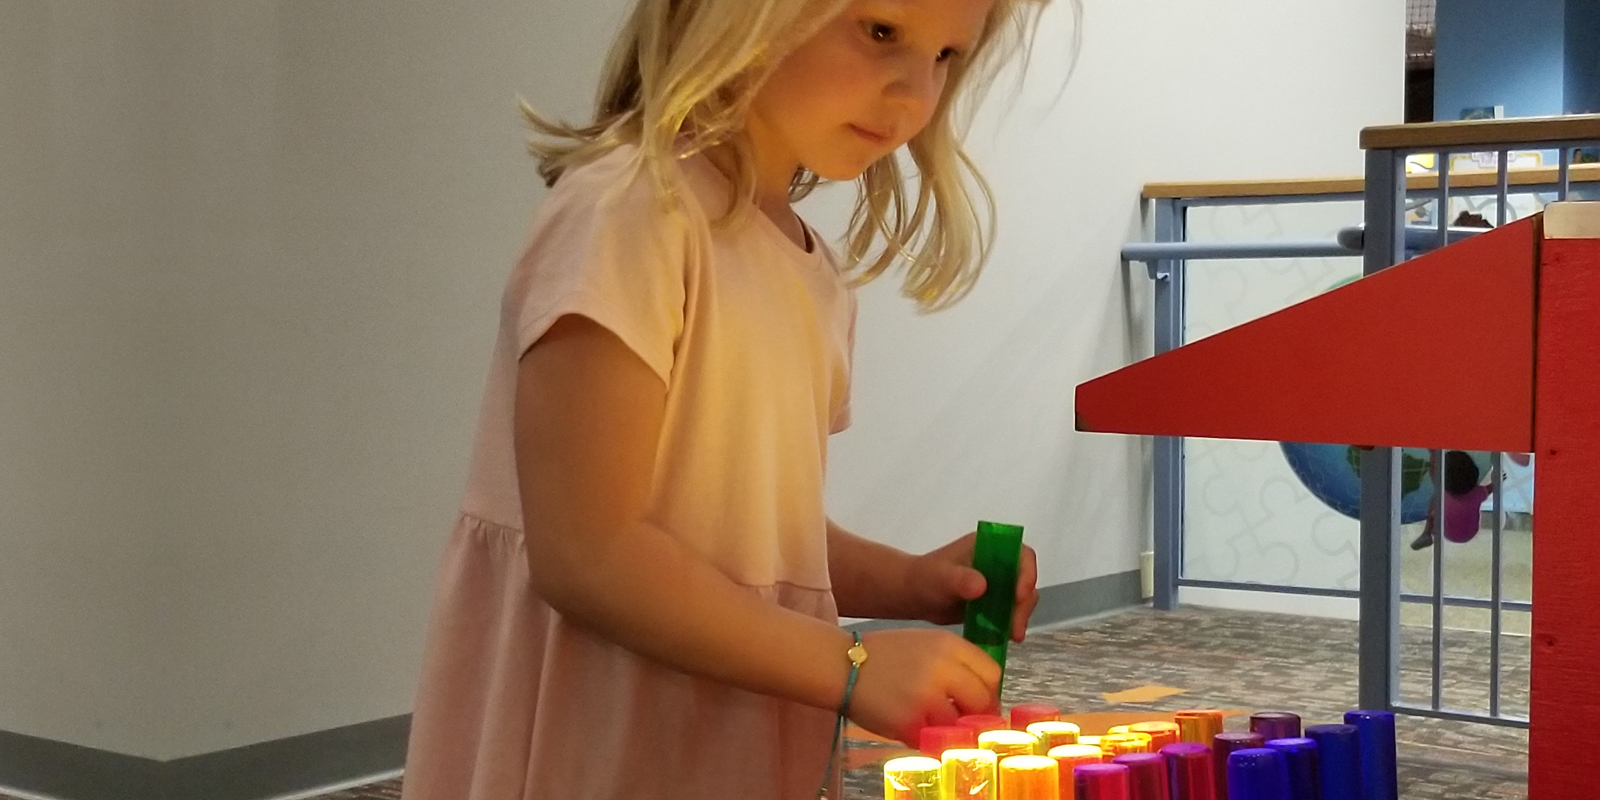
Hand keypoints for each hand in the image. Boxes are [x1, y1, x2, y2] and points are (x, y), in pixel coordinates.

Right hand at [847, 628, 1000, 744]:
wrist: (841, 664)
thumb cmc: (883, 655)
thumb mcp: (925, 643)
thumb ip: (954, 663)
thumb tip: (981, 692)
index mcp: (948, 644)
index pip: (991, 672)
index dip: (989, 691)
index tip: (981, 701)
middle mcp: (942, 668)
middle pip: (982, 700)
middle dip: (978, 714)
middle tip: (967, 722)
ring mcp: (926, 696)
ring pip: (960, 724)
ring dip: (953, 729)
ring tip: (937, 724)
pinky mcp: (909, 721)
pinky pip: (933, 739)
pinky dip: (929, 738)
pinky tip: (917, 727)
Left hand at [904, 532, 1038, 641]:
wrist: (913, 595)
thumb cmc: (924, 578)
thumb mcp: (940, 577)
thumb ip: (958, 579)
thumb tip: (981, 586)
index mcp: (989, 547)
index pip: (1021, 555)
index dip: (1027, 573)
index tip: (1020, 595)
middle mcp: (998, 563)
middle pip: (1025, 580)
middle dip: (1024, 604)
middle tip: (1016, 628)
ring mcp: (997, 583)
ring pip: (1020, 599)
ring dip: (1019, 617)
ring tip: (1013, 637)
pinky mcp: (994, 602)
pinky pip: (1010, 613)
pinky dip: (1010, 625)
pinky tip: (1004, 639)